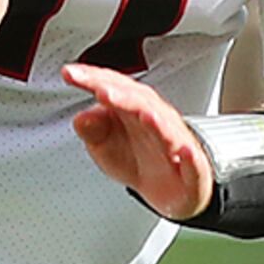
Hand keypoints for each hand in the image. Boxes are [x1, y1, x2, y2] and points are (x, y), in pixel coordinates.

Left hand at [57, 63, 209, 218]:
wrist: (168, 189)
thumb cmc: (137, 159)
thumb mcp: (104, 146)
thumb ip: (92, 129)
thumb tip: (82, 117)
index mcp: (131, 109)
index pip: (113, 88)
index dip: (92, 80)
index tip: (70, 74)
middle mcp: (155, 119)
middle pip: (139, 102)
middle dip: (120, 95)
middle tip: (101, 91)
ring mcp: (175, 143)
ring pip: (166, 129)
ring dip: (155, 120)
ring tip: (143, 115)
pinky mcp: (192, 170)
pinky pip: (193, 163)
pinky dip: (190, 158)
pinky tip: (184, 153)